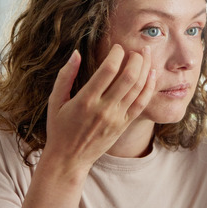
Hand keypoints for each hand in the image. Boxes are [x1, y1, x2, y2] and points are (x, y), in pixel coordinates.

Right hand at [44, 44, 155, 175]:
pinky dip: (149, 87)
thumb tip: (76, 53)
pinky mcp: (124, 125)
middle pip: (128, 77)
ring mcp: (116, 118)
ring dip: (145, 68)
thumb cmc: (59, 128)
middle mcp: (104, 109)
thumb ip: (66, 76)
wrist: (69, 159)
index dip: (117, 54)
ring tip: (146, 54)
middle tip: (136, 48)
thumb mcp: (55, 101)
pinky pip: (142, 103)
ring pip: (138, 89)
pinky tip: (151, 74)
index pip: (108, 71)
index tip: (118, 47)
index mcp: (85, 101)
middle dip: (136, 58)